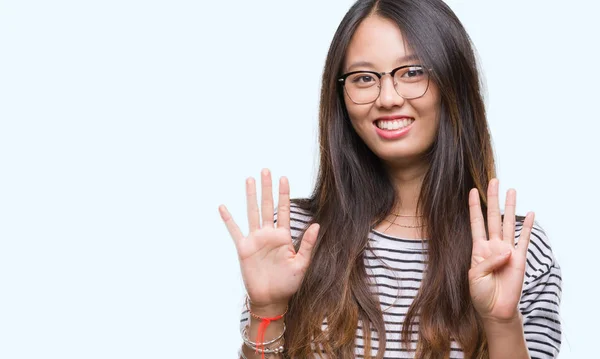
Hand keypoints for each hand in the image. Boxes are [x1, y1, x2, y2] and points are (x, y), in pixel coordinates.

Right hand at [218, 169, 319, 308]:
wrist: (271, 299)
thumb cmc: (288, 284)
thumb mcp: (302, 264)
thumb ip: (308, 245)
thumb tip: (317, 225)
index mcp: (284, 237)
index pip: (284, 211)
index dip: (284, 194)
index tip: (284, 178)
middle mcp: (269, 235)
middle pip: (267, 206)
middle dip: (267, 188)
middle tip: (266, 170)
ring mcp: (255, 240)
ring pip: (252, 212)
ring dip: (251, 196)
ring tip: (249, 179)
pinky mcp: (244, 248)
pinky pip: (235, 230)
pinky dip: (228, 219)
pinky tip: (223, 207)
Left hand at [468, 178, 533, 321]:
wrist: (495, 310)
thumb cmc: (480, 294)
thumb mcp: (474, 277)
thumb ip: (487, 262)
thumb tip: (506, 252)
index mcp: (478, 248)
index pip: (475, 222)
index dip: (473, 207)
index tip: (471, 190)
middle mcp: (492, 245)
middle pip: (493, 217)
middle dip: (492, 199)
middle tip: (494, 181)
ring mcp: (507, 250)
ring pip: (508, 223)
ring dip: (510, 207)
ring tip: (512, 190)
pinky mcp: (520, 258)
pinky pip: (524, 239)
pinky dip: (528, 226)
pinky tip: (530, 213)